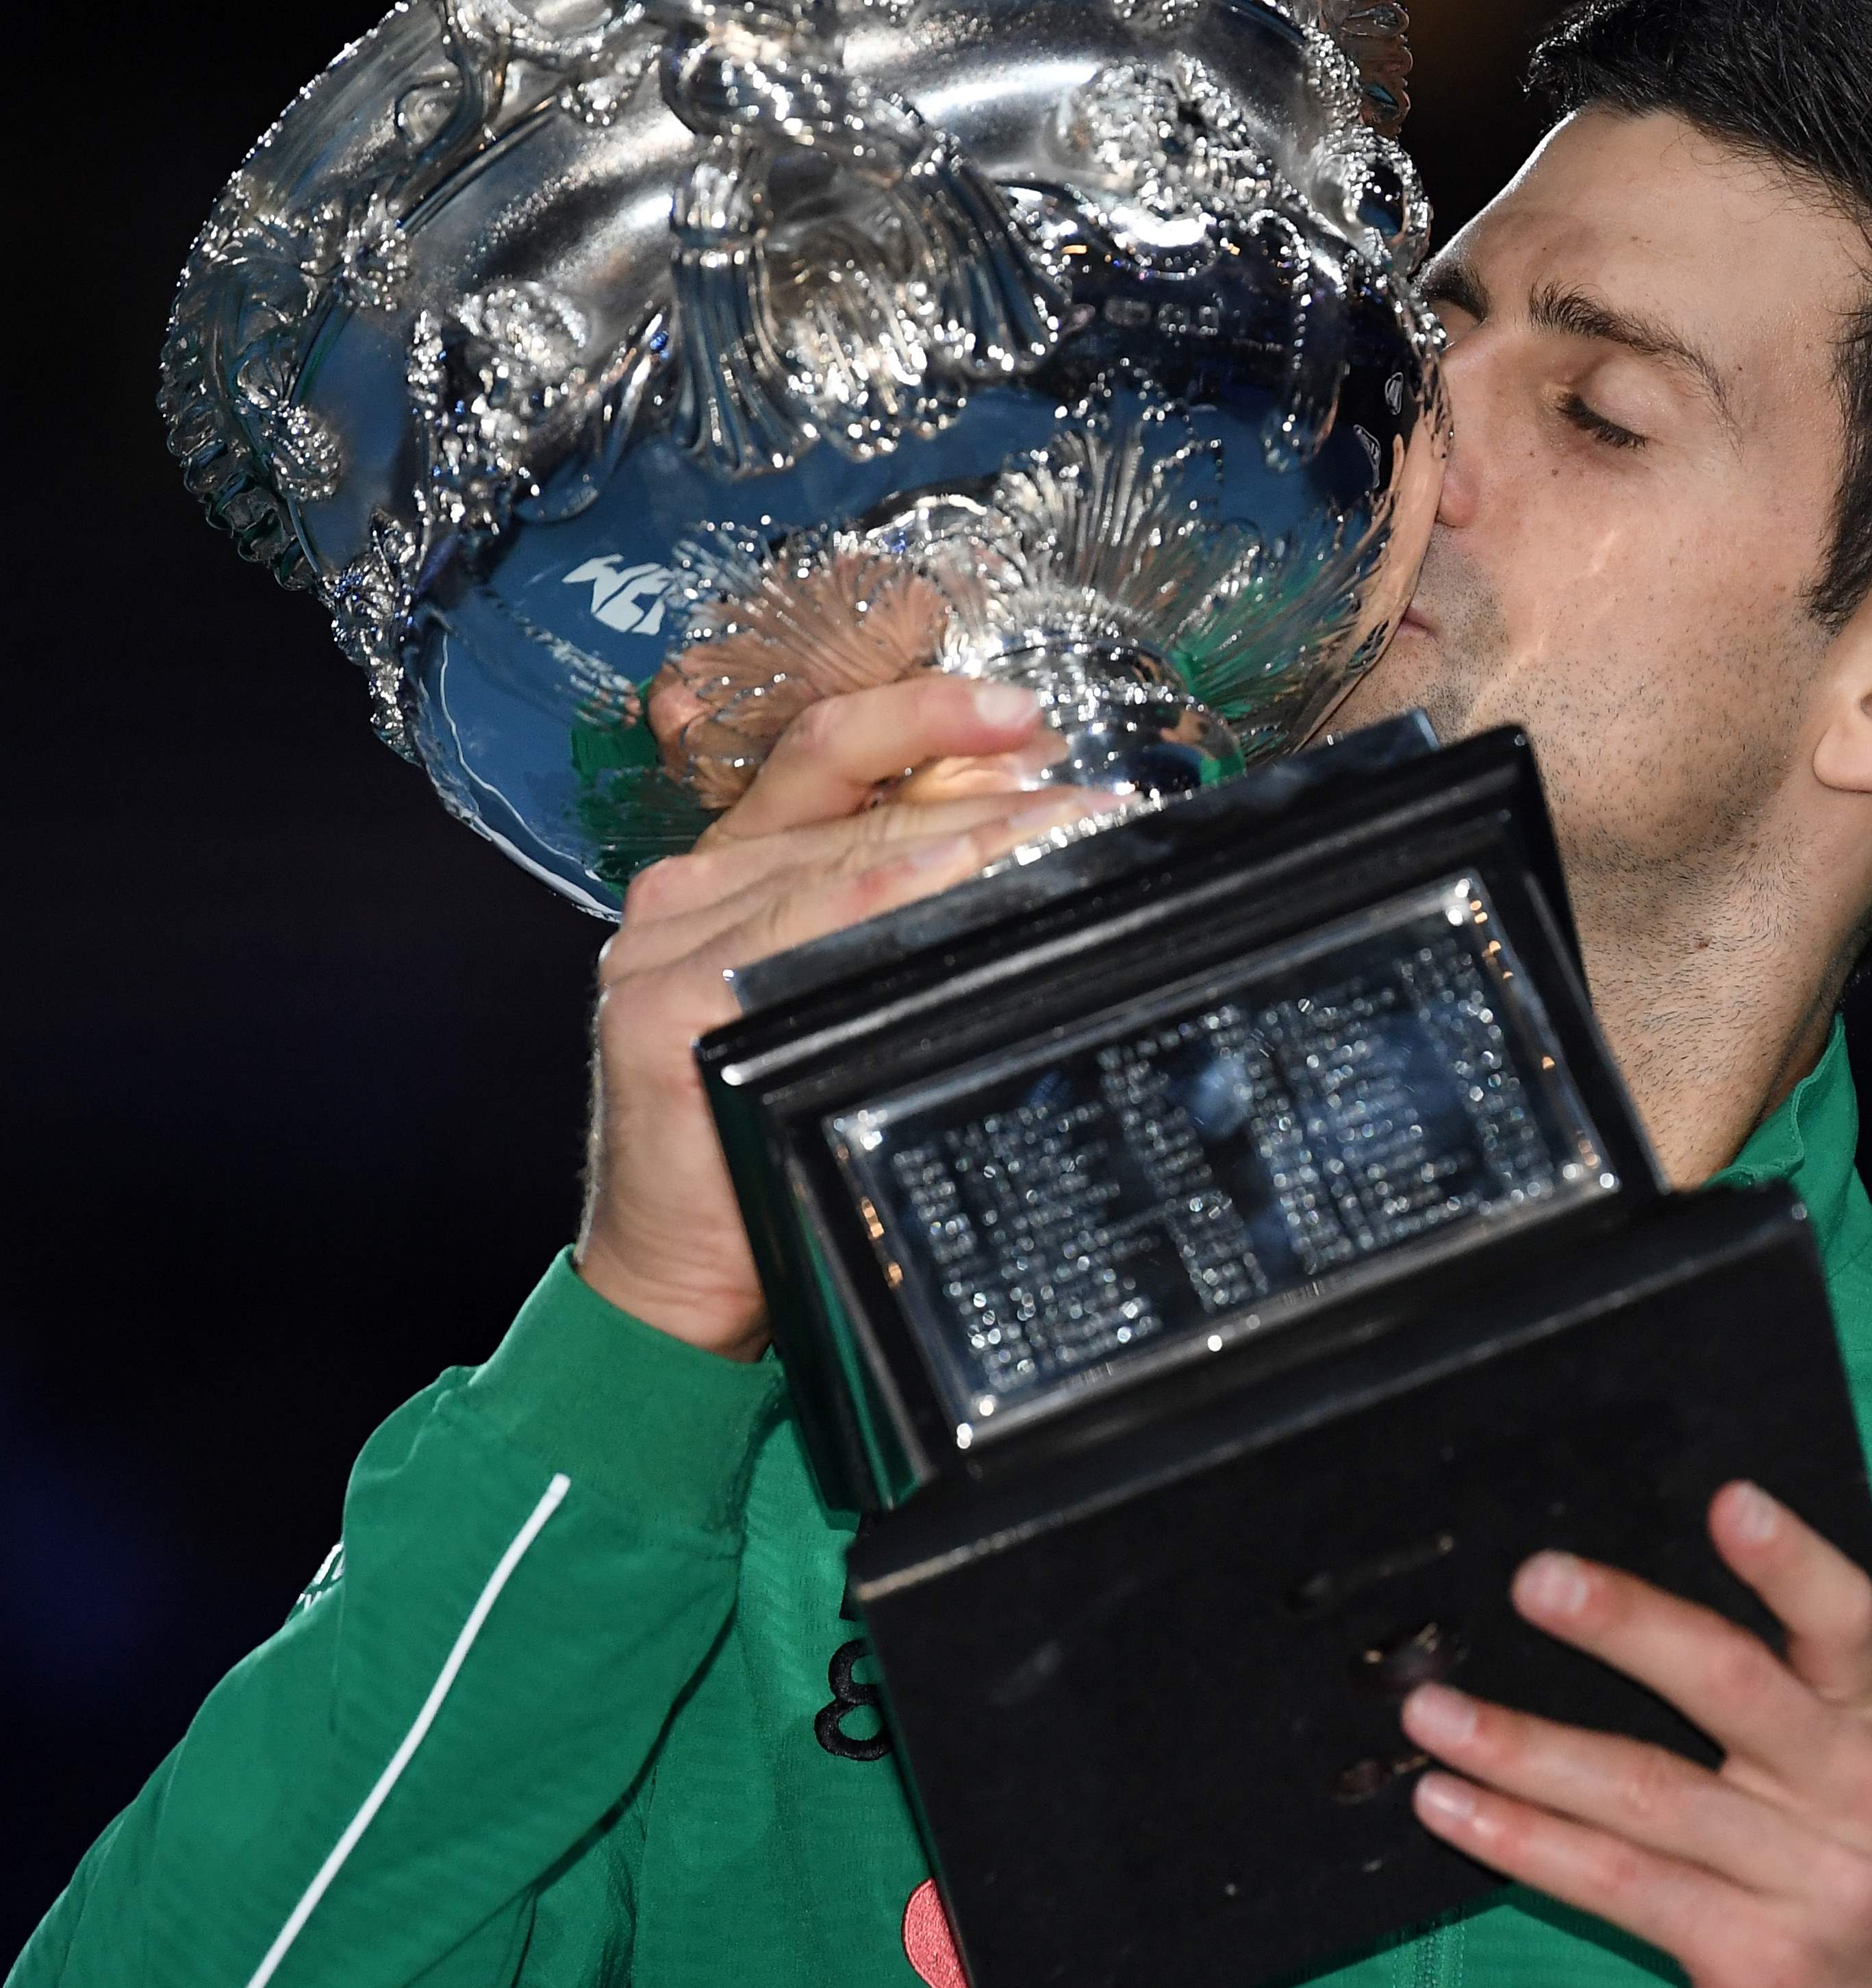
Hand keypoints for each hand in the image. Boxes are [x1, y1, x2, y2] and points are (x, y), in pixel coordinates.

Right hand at [576, 675, 1101, 1357]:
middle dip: (988, 789)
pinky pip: (802, 923)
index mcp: (728, 870)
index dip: (931, 716)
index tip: (1032, 717)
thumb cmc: (771, 1138)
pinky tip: (957, 878)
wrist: (682, 1270)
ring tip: (1066, 832)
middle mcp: (687, 889)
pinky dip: (888, 894)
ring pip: (843, 853)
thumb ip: (888, 922)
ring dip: (972, 836)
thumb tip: (1015, 843)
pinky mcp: (662, 1003)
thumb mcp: (834, 1002)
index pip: (831, 755)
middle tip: (1094, 799)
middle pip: (855, 801)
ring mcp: (665, 941)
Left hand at [1402, 1482, 1871, 1987]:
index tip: (1727, 1497)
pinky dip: (1523, 1841)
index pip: (1845, 1621)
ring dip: (1525, 1745)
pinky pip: (1617, 1884)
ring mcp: (1808, 1882)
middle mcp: (1853, 1793)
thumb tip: (1613, 1623)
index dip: (1789, 1559)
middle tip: (1532, 1580)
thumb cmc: (1843, 1911)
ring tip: (1432, 1712)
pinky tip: (1454, 1808)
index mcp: (1870, 1733)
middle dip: (1626, 1626)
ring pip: (1649, 1791)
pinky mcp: (1754, 1962)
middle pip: (1735, 1685)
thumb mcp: (1835, 1804)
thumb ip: (1765, 1725)